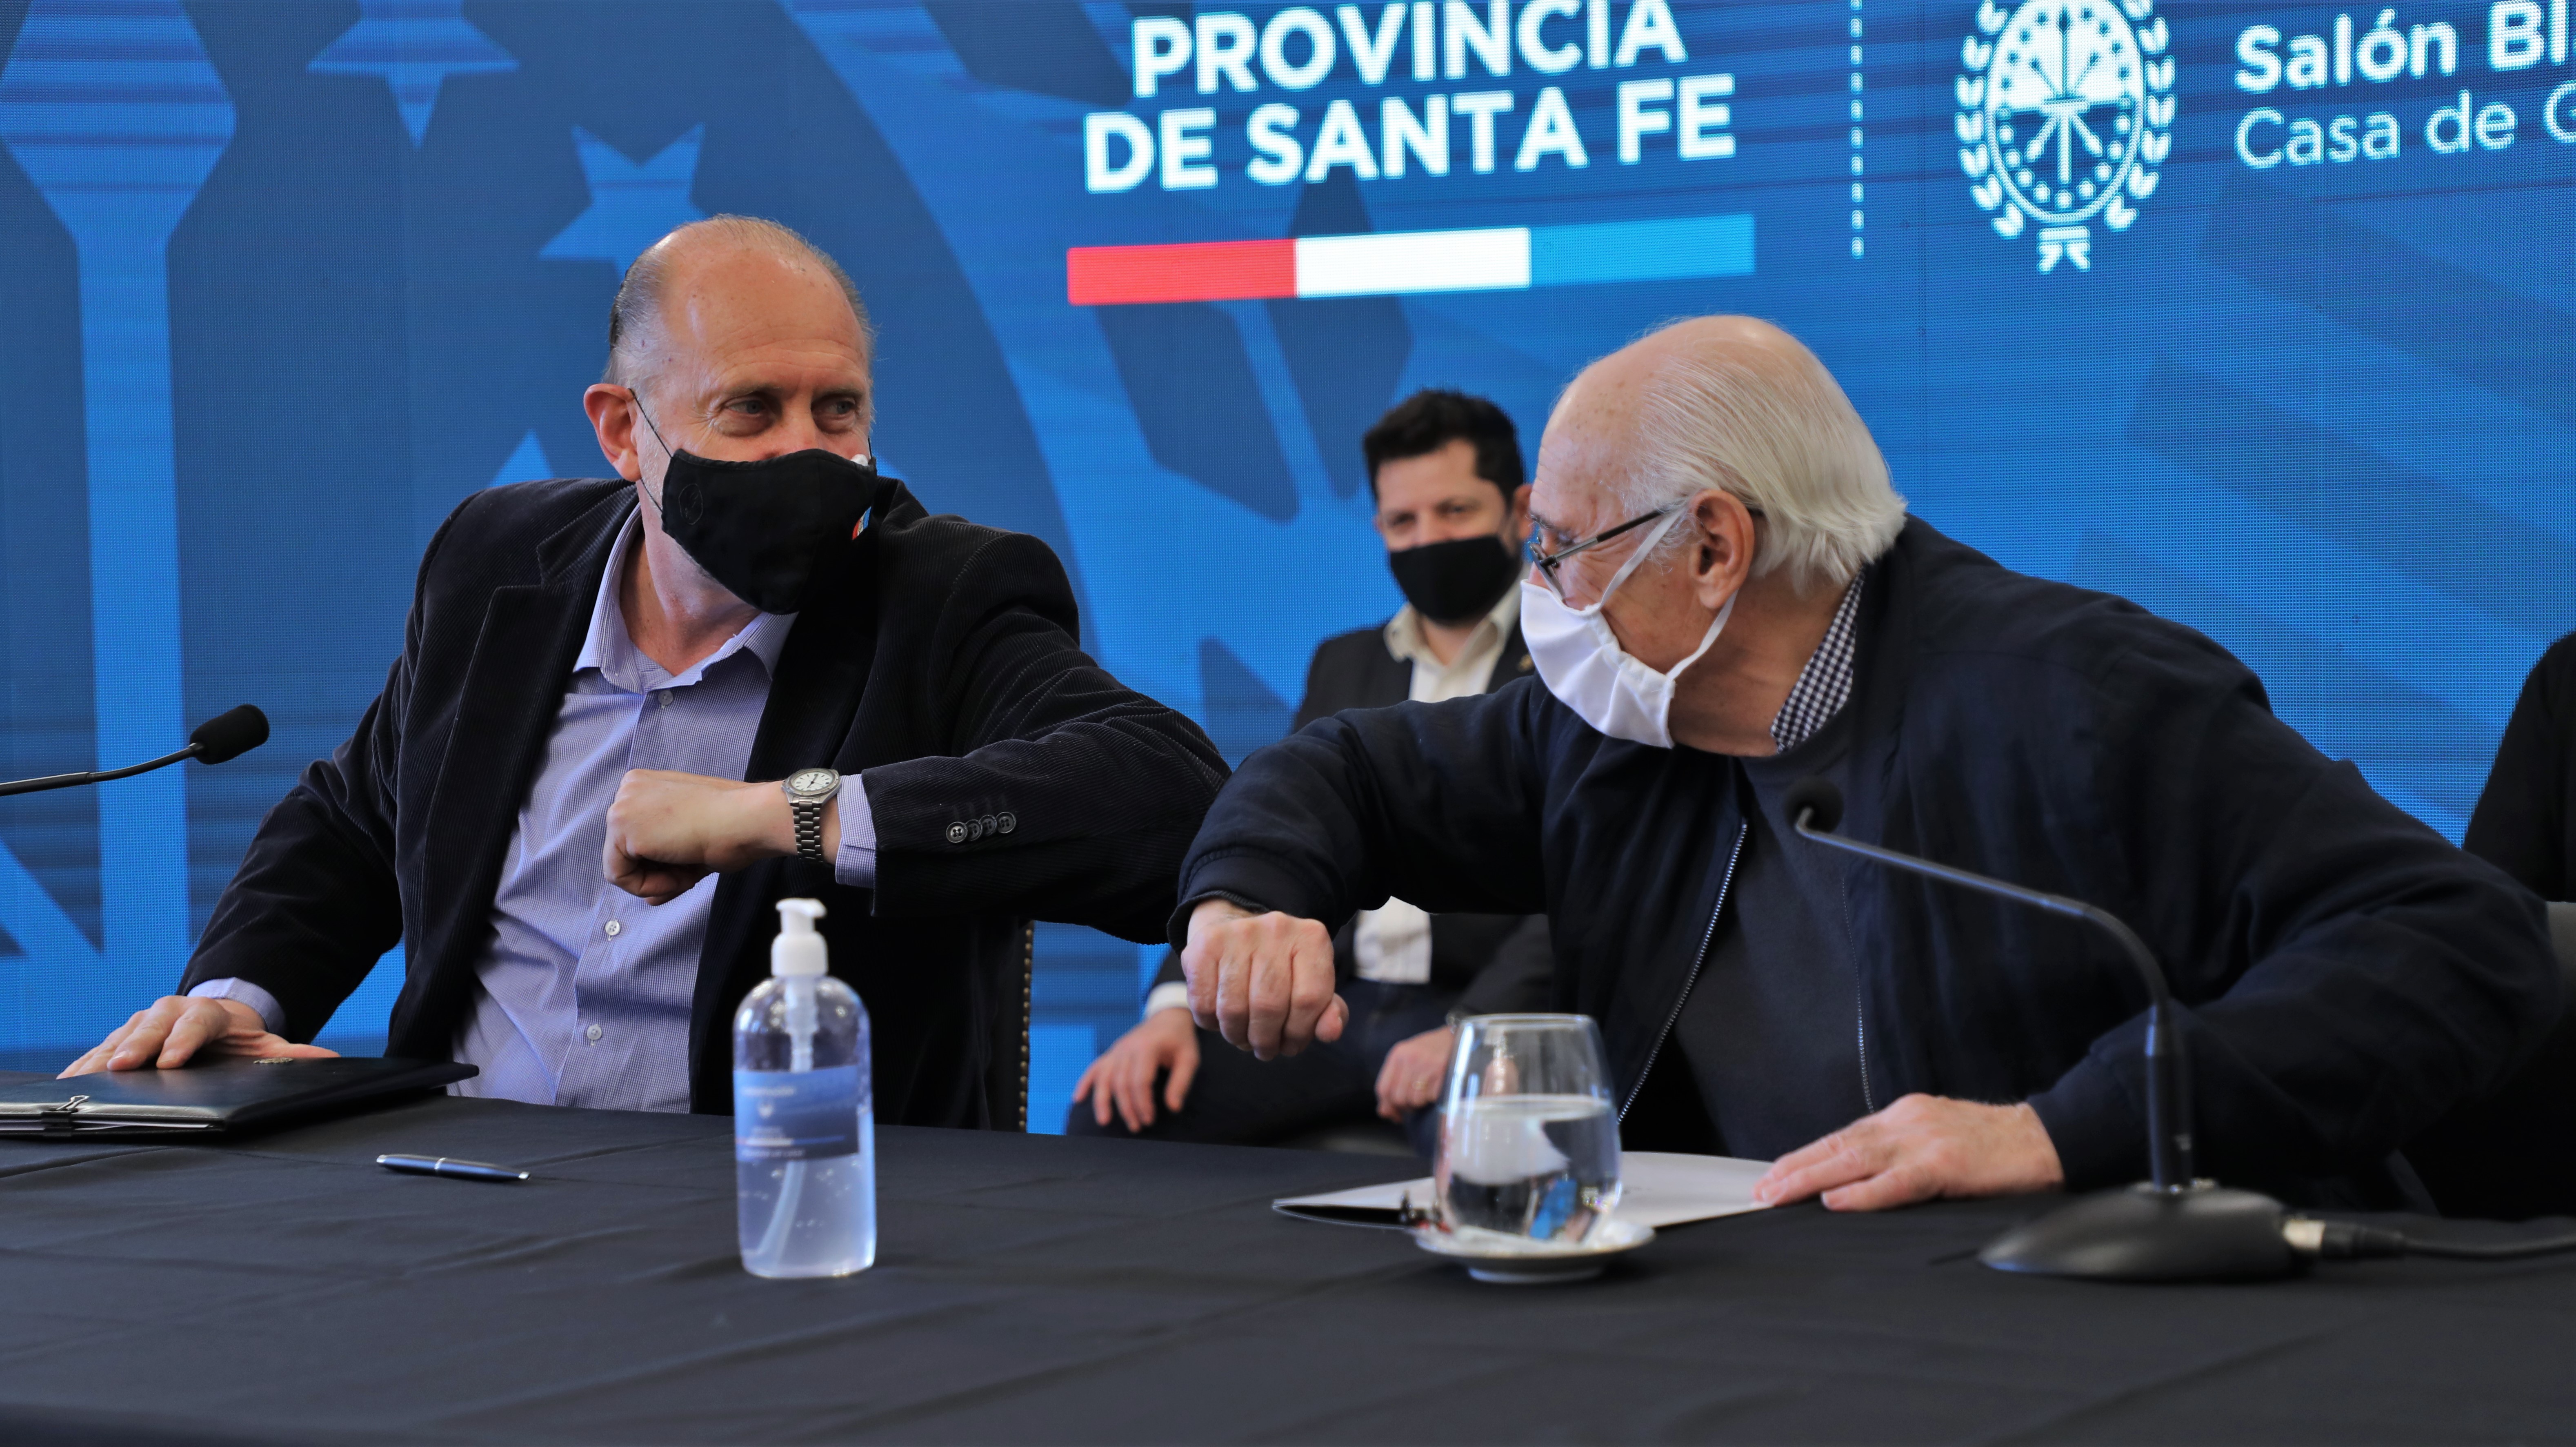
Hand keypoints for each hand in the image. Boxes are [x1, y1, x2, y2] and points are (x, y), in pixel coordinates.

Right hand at [59, 996, 336, 1077]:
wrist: (212, 1020)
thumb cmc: (237, 1040)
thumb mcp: (264, 1045)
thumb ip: (291, 1054)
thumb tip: (328, 1059)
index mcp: (205, 1014)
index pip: (195, 1026)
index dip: (182, 1043)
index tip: (171, 1062)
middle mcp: (169, 1013)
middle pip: (150, 1028)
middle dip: (136, 1046)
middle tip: (120, 1067)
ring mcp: (141, 1023)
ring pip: (120, 1037)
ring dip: (102, 1056)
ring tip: (84, 1077)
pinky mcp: (120, 1036)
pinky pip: (99, 1049)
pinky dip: (84, 1064)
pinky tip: (69, 1081)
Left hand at [605, 770, 831, 903]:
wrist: (747, 819)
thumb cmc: (733, 824)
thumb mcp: (691, 843)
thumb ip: (665, 865)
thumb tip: (649, 899)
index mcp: (647, 786)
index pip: (636, 837)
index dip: (664, 861)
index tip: (692, 859)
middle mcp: (628, 790)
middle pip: (625, 852)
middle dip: (660, 870)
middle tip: (692, 867)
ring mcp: (622, 807)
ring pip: (620, 866)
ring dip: (659, 878)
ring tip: (690, 868)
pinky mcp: (622, 828)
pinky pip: (620, 876)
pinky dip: (650, 886)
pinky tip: (680, 871)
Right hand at [1071, 1008, 1199, 1132]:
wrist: (1167, 1017)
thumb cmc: (1179, 1040)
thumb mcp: (1189, 1058)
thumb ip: (1181, 1082)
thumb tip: (1173, 1108)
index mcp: (1148, 1047)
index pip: (1140, 1080)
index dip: (1143, 1103)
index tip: (1149, 1119)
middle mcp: (1128, 1048)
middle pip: (1121, 1082)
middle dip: (1127, 1108)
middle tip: (1136, 1127)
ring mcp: (1117, 1049)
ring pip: (1104, 1077)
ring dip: (1102, 1100)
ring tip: (1104, 1121)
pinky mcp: (1112, 1052)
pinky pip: (1095, 1068)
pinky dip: (1085, 1083)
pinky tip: (1078, 1098)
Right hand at [1181, 899, 1346, 1059]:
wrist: (1237, 929)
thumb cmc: (1282, 968)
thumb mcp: (1313, 985)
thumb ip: (1329, 1012)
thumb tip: (1329, 1032)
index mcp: (1311, 938)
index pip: (1310, 1000)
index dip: (1300, 1034)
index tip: (1291, 1046)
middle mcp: (1276, 928)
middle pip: (1269, 1006)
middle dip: (1266, 1040)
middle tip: (1265, 1049)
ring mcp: (1237, 933)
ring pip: (1234, 1009)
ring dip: (1238, 1036)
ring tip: (1244, 1037)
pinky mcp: (1204, 945)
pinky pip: (1203, 1003)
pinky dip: (1211, 1024)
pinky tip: (1221, 1020)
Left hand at [1374, 1025, 1454, 1120]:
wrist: (1461, 1036)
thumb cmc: (1432, 1051)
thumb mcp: (1409, 1058)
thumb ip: (1394, 1081)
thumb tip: (1384, 1112)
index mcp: (1398, 1054)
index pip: (1383, 1088)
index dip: (1387, 1106)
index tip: (1394, 1113)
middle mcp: (1410, 1059)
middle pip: (1398, 1097)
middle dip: (1405, 1107)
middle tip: (1413, 1105)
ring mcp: (1427, 1065)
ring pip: (1415, 1100)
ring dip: (1420, 1104)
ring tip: (1425, 1096)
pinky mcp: (1443, 1072)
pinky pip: (1431, 1098)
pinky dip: (1433, 1099)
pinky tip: (1436, 1090)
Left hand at [1753, 1094, 2063, 1211]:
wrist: (2045, 1138)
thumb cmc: (1994, 1146)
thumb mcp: (1936, 1136)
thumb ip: (1900, 1152)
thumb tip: (1859, 1176)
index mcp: (1903, 1117)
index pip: (1843, 1137)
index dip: (1806, 1156)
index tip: (1776, 1173)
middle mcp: (1906, 1123)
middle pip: (1838, 1146)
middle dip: (1795, 1168)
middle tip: (1762, 1189)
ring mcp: (1924, 1142)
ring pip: (1854, 1160)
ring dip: (1811, 1179)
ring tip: (1779, 1193)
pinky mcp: (1946, 1165)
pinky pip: (1895, 1182)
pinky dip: (1862, 1193)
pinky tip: (1836, 1201)